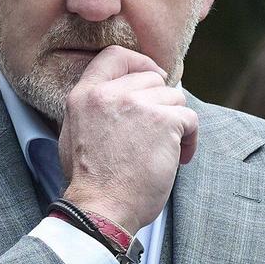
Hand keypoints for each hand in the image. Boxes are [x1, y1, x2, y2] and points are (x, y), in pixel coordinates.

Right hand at [57, 46, 197, 235]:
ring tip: (165, 149)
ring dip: (176, 123)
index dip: (139, 63)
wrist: (102, 208)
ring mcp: (137, 105)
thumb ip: (93, 108)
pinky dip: (189, 139)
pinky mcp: (164, 121)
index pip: (115, 55)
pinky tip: (178, 159)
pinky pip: (190, 118)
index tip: (151, 78)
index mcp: (84, 95)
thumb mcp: (74, 134)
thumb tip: (120, 93)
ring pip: (174, 97)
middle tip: (158, 132)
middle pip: (152, 78)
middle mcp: (109, 94)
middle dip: (161, 103)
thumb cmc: (90, 181)